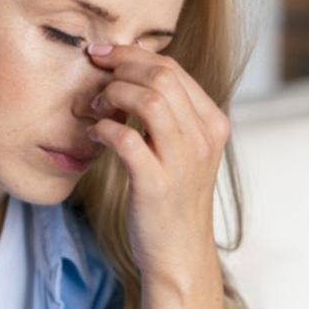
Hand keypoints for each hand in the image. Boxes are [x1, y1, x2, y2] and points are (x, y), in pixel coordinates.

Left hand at [85, 41, 230, 287]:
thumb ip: (170, 116)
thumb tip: (132, 76)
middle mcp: (203, 138)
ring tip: (97, 106)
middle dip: (122, 66)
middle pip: (162, 77)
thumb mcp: (184, 152)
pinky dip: (105, 129)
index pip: (174, 70)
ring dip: (115, 94)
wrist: (179, 253)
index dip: (134, 55)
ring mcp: (182, 161)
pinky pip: (127, 139)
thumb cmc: (173, 201)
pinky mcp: (156, 184)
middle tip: (95, 73)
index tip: (105, 54)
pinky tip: (95, 134)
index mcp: (213, 124)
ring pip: (150, 100)